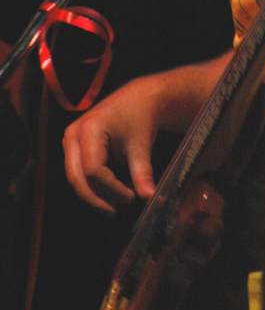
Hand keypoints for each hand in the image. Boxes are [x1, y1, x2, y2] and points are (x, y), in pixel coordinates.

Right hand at [63, 76, 161, 214]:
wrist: (139, 98)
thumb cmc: (140, 116)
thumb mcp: (141, 144)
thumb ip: (142, 173)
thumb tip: (149, 197)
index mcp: (88, 130)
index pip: (93, 171)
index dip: (111, 189)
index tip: (130, 198)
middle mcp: (73, 135)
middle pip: (77, 178)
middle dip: (96, 198)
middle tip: (115, 211)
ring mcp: (70, 140)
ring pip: (75, 178)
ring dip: (94, 194)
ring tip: (117, 202)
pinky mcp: (74, 147)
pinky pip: (79, 172)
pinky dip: (94, 185)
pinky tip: (112, 192)